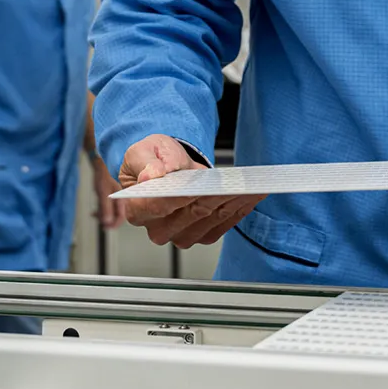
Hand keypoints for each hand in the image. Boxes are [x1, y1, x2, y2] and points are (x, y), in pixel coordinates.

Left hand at [93, 157, 123, 229]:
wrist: (98, 168)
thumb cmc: (101, 178)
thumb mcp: (103, 194)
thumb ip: (105, 208)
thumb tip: (106, 222)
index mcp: (121, 199)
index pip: (121, 216)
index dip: (115, 224)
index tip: (107, 228)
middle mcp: (119, 200)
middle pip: (117, 215)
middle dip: (109, 221)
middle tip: (101, 226)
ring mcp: (113, 199)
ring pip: (110, 213)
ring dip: (103, 217)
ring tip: (95, 217)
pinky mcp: (108, 197)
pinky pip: (105, 209)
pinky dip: (100, 212)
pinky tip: (93, 213)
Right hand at [118, 134, 262, 248]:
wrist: (166, 168)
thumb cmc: (152, 161)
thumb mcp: (141, 152)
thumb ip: (145, 163)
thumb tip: (151, 176)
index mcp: (137, 209)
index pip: (159, 206)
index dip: (182, 196)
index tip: (201, 185)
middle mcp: (158, 229)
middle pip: (192, 212)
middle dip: (218, 194)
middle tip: (237, 182)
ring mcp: (180, 235)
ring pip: (212, 218)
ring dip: (234, 201)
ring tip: (250, 185)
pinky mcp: (201, 236)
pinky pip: (224, 224)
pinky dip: (239, 208)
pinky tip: (249, 195)